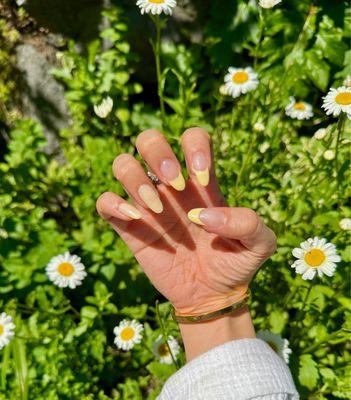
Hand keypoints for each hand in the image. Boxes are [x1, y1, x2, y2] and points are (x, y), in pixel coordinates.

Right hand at [96, 127, 275, 315]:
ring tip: (157, 207)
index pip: (192, 137)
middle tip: (174, 184)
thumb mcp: (259, 245)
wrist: (212, 295)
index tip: (203, 180)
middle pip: (148, 139)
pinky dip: (112, 204)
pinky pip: (105, 202)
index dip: (194, 147)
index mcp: (201, 181)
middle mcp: (171, 187)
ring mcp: (148, 205)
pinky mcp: (130, 229)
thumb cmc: (235, 264)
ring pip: (122, 164)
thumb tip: (203, 214)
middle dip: (158, 152)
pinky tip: (135, 220)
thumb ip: (248, 223)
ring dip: (134, 178)